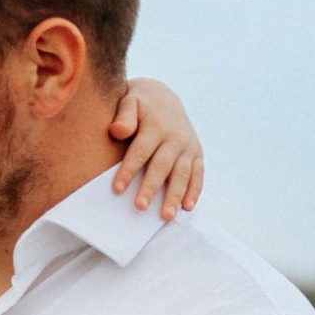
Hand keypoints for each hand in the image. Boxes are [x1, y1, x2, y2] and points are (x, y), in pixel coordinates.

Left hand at [108, 77, 203, 216]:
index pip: (141, 151)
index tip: (117, 189)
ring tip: (166, 216)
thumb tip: (118, 130)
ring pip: (182, 174)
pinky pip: (198, 174)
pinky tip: (187, 208)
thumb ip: (124, 115)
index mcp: (156, 126)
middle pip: (162, 166)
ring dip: (174, 195)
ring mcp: (188, 145)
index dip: (129, 170)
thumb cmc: (139, 105)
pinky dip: (194, 191)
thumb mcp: (130, 102)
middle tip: (140, 207)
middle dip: (151, 187)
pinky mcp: (197, 153)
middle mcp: (176, 137)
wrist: (163, 98)